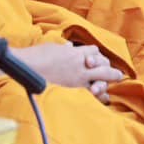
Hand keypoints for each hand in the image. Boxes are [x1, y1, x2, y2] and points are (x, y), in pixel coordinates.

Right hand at [8, 42, 122, 102]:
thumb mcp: (52, 47)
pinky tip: (104, 98)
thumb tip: (69, 46)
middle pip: (103, 63)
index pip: (94, 50)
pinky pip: (93, 93)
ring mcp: (78, 78)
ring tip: (117, 82)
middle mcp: (80, 64)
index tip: (96, 60)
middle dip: (110, 68)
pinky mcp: (73, 90)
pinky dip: (100, 95)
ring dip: (110, 80)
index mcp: (74, 52)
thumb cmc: (35, 57)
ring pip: (102, 77)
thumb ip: (63, 48)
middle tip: (117, 74)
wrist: (25, 69)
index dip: (96, 55)